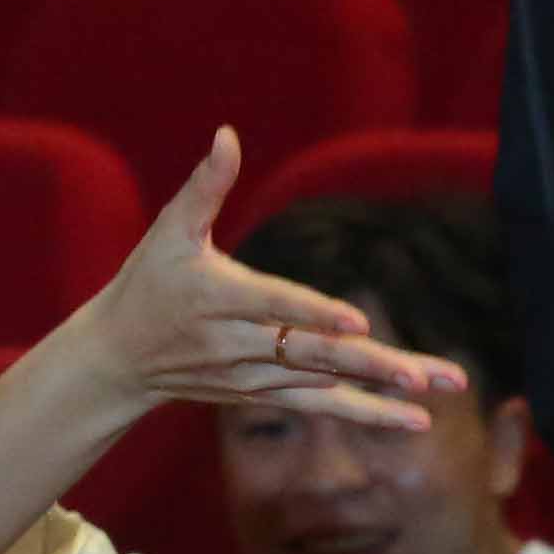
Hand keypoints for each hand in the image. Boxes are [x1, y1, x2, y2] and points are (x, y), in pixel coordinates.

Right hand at [70, 134, 466, 429]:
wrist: (119, 358)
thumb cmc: (148, 282)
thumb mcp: (168, 231)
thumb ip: (205, 186)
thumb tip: (227, 134)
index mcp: (217, 299)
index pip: (274, 305)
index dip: (315, 314)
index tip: (359, 322)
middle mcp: (237, 345)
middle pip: (312, 354)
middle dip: (370, 363)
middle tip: (419, 372)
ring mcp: (252, 377)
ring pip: (325, 383)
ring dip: (382, 389)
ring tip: (435, 387)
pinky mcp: (262, 394)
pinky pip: (321, 406)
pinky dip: (368, 413)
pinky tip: (414, 419)